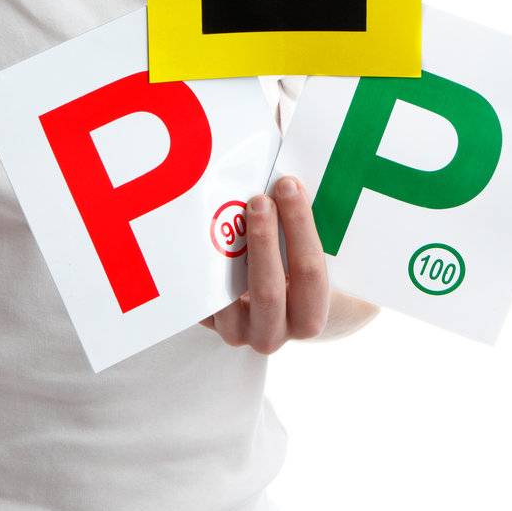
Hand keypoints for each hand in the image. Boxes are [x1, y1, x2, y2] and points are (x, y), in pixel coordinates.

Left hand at [198, 174, 329, 352]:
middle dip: (264, 240)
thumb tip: (285, 178)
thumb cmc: (299, 277)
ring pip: (226, 297)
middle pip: (268, 290)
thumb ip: (304, 231)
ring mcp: (236, 331)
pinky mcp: (208, 323)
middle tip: (258, 199)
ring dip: (224, 253)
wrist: (280, 314)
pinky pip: (199, 297)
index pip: (309, 273)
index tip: (289, 185)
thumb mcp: (314, 262)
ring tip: (223, 212)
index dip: (300, 227)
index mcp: (310, 317)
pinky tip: (197, 231)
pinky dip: (198, 266)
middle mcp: (272, 332)